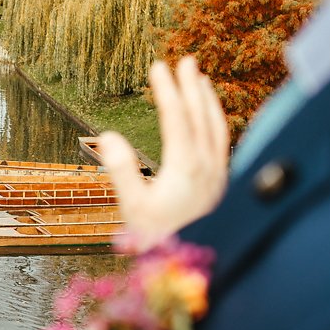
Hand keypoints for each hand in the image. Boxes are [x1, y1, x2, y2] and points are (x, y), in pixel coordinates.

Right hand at [99, 56, 228, 251]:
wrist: (187, 268)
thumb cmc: (155, 239)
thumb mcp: (131, 208)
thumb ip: (121, 171)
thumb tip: (107, 135)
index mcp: (185, 170)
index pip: (177, 120)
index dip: (167, 91)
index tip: (158, 67)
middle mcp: (209, 168)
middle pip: (201, 117)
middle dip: (192, 87)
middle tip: (184, 61)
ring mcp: (219, 176)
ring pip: (217, 128)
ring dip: (208, 101)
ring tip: (200, 80)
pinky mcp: (222, 184)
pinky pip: (222, 142)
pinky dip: (216, 121)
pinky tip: (209, 117)